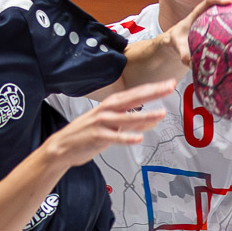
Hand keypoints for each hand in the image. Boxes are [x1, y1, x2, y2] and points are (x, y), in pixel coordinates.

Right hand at [44, 85, 171, 167]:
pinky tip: (138, 138)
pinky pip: (114, 137)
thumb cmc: (88, 134)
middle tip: (169, 87)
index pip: (135, 93)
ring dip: (144, 116)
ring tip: (160, 114)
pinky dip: (126, 137)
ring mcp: (101, 123)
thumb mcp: (112, 125)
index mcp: (111, 105)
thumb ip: (132, 122)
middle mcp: (107, 111)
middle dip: (152, 93)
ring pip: (126, 118)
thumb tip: (154, 120)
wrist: (62, 146)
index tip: (169, 83)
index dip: (153, 88)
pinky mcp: (96, 137)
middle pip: (132, 99)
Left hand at [171, 0, 231, 63]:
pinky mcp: (229, 23)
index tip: (228, 2)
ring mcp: (223, 16)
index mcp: (200, 12)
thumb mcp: (178, 47)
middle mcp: (214, 11)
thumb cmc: (179, 41)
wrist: (180, 40)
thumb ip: (183, 53)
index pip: (210, 0)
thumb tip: (190, 62)